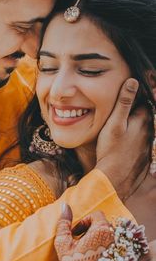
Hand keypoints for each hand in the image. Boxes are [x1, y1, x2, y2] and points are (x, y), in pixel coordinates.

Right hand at [54, 204, 113, 260]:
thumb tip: (65, 205)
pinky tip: (92, 260)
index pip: (96, 215)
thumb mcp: (63, 243)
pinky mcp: (120, 260)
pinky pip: (112, 248)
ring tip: (84, 252)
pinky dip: (102, 249)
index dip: (84, 222)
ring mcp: (119, 250)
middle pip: (103, 225)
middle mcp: (115, 238)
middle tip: (78, 243)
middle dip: (90, 230)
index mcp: (103, 231)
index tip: (75, 233)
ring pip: (108, 237)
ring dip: (96, 240)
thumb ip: (64, 223)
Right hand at [96, 78, 150, 199]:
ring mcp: (147, 145)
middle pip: (145, 115)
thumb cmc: (111, 150)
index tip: (127, 93)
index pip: (144, 101)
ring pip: (143, 129)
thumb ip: (124, 102)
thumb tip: (132, 81)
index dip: (136, 96)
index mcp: (143, 120)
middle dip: (136, 110)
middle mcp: (149, 132)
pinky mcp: (144, 156)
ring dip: (135, 126)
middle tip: (122, 111)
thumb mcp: (114, 123)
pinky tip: (124, 143)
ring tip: (122, 127)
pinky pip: (141, 143)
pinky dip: (134, 139)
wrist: (115, 179)